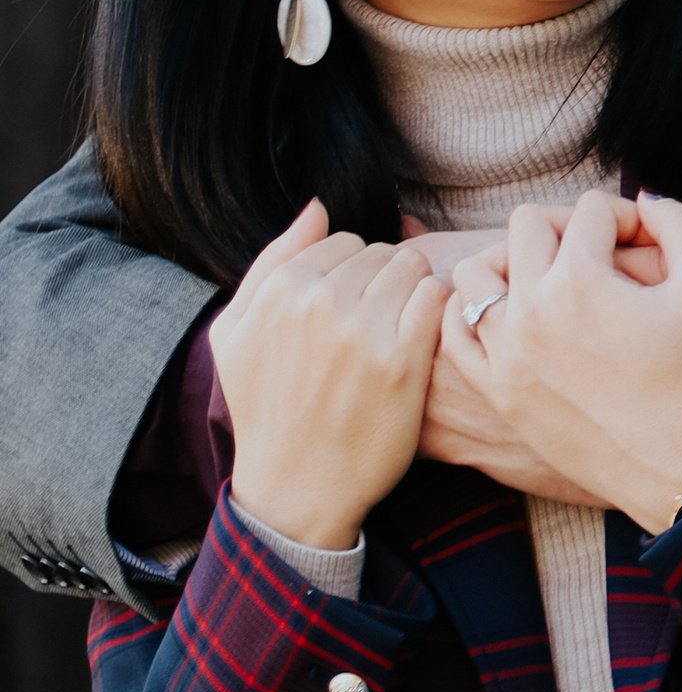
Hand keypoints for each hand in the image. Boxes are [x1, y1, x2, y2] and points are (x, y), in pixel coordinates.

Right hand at [213, 200, 444, 551]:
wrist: (296, 485)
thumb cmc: (264, 408)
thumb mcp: (235, 332)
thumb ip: (273, 260)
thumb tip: (317, 206)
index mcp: (281, 289)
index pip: (343, 240)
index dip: (352, 271)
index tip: (352, 306)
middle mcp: (321, 302)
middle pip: (381, 252)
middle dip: (384, 279)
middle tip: (380, 320)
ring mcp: (364, 331)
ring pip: (413, 269)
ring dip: (414, 291)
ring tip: (401, 328)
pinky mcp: (403, 360)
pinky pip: (436, 299)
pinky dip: (436, 312)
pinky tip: (421, 340)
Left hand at [443, 193, 681, 532]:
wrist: (679, 471)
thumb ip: (679, 224)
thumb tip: (645, 199)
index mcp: (581, 281)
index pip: (592, 210)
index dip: (627, 216)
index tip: (648, 243)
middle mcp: (531, 311)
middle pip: (528, 226)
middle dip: (568, 226)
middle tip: (598, 251)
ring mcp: (506, 354)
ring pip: (477, 274)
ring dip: (511, 261)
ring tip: (549, 277)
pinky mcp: (497, 392)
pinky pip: (457, 335)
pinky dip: (473, 313)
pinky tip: (509, 314)